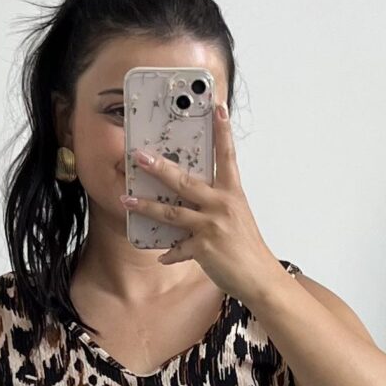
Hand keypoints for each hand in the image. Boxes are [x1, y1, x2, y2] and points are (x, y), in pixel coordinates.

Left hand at [120, 99, 281, 305]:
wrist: (260, 278)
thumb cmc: (247, 247)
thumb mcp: (237, 217)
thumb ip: (216, 204)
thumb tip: (192, 197)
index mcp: (233, 193)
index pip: (227, 156)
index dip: (223, 131)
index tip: (217, 107)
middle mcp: (222, 205)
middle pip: (185, 181)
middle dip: (160, 168)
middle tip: (140, 157)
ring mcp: (212, 226)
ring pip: (171, 212)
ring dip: (146, 206)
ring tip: (126, 199)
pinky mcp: (203, 248)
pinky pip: (177, 248)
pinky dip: (169, 252)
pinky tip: (161, 255)